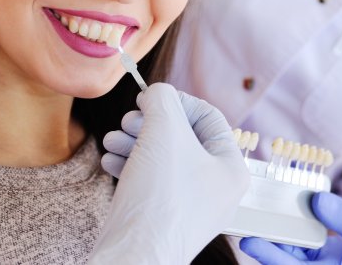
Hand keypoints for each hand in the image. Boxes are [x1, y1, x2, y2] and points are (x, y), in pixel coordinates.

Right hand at [90, 83, 248, 263]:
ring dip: (133, 142)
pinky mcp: (163, 220)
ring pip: (162, 158)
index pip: (208, 116)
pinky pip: (150, 182)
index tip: (149, 100)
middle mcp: (216, 189)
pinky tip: (110, 162)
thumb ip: (162, 99)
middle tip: (128, 122)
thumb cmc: (159, 196)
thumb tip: (156, 94)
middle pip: (181, 137)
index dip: (176, 101)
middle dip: (148, 124)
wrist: (134, 256)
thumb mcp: (164, 130)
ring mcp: (189, 207)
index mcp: (231, 168)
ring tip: (111, 141)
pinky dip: (129, 166)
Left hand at [239, 192, 341, 264]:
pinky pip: (301, 232)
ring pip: (290, 240)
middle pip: (282, 252)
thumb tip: (317, 198)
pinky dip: (297, 214)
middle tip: (249, 209)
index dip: (267, 255)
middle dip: (267, 232)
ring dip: (281, 219)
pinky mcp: (318, 251)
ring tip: (266, 193)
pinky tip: (292, 187)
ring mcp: (315, 261)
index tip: (248, 241)